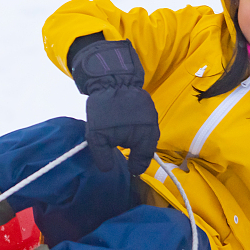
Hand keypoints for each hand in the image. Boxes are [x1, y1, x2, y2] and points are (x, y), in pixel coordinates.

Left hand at [69, 38, 159, 174]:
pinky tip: (124, 124)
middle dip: (135, 152)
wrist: (111, 79)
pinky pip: (144, 122)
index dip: (135, 167)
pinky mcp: (148, 105)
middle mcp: (152, 127)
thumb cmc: (104, 111)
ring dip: (135, 138)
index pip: (143, 161)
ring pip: (145, 134)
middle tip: (123, 152)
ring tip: (122, 136)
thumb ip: (103, 157)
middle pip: (145, 148)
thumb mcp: (97, 138)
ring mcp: (152, 115)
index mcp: (144, 138)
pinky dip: (136, 126)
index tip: (129, 169)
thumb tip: (107, 170)